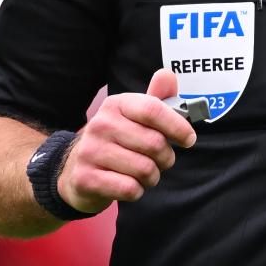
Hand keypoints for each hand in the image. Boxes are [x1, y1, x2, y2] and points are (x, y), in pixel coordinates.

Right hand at [58, 68, 197, 213]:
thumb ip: (155, 99)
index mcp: (115, 105)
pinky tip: (129, 186)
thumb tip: (168, 74)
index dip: (178, 126)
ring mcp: (90, 151)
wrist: (76, 170)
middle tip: (160, 161)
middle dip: (166, 158)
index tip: (189, 139)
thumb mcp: (134, 118)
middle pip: (155, 143)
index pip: (153, 110)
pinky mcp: (86, 178)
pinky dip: (137, 191)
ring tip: (143, 174)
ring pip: (145, 169)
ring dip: (152, 177)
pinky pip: (129, 188)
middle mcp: (100, 124)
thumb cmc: (116, 142)